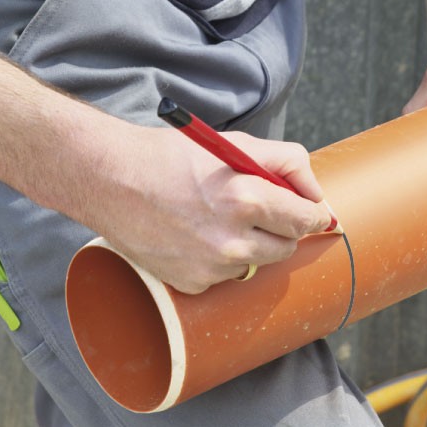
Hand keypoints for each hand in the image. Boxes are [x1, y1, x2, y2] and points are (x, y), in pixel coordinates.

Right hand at [89, 126, 331, 293]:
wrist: (111, 180)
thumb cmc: (170, 156)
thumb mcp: (234, 143)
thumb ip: (286, 162)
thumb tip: (316, 194)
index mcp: (247, 199)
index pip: (306, 220)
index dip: (312, 213)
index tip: (311, 212)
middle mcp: (233, 240)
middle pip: (286, 247)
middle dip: (280, 228)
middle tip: (256, 209)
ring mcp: (211, 267)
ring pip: (254, 261)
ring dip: (247, 243)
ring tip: (214, 217)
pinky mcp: (191, 282)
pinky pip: (223, 275)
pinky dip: (217, 258)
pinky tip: (192, 234)